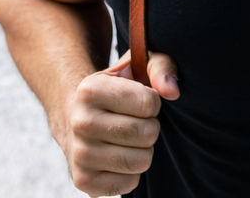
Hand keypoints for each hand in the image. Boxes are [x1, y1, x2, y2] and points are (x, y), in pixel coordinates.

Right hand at [64, 50, 179, 196]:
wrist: (77, 116)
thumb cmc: (116, 89)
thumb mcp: (135, 67)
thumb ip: (159, 68)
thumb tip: (172, 91)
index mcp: (91, 90)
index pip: (148, 103)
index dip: (154, 102)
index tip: (144, 100)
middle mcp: (80, 123)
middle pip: (146, 133)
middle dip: (152, 127)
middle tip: (140, 121)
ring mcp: (79, 155)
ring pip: (140, 161)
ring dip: (144, 150)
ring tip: (132, 139)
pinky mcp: (84, 182)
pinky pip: (130, 183)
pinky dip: (133, 172)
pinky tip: (121, 155)